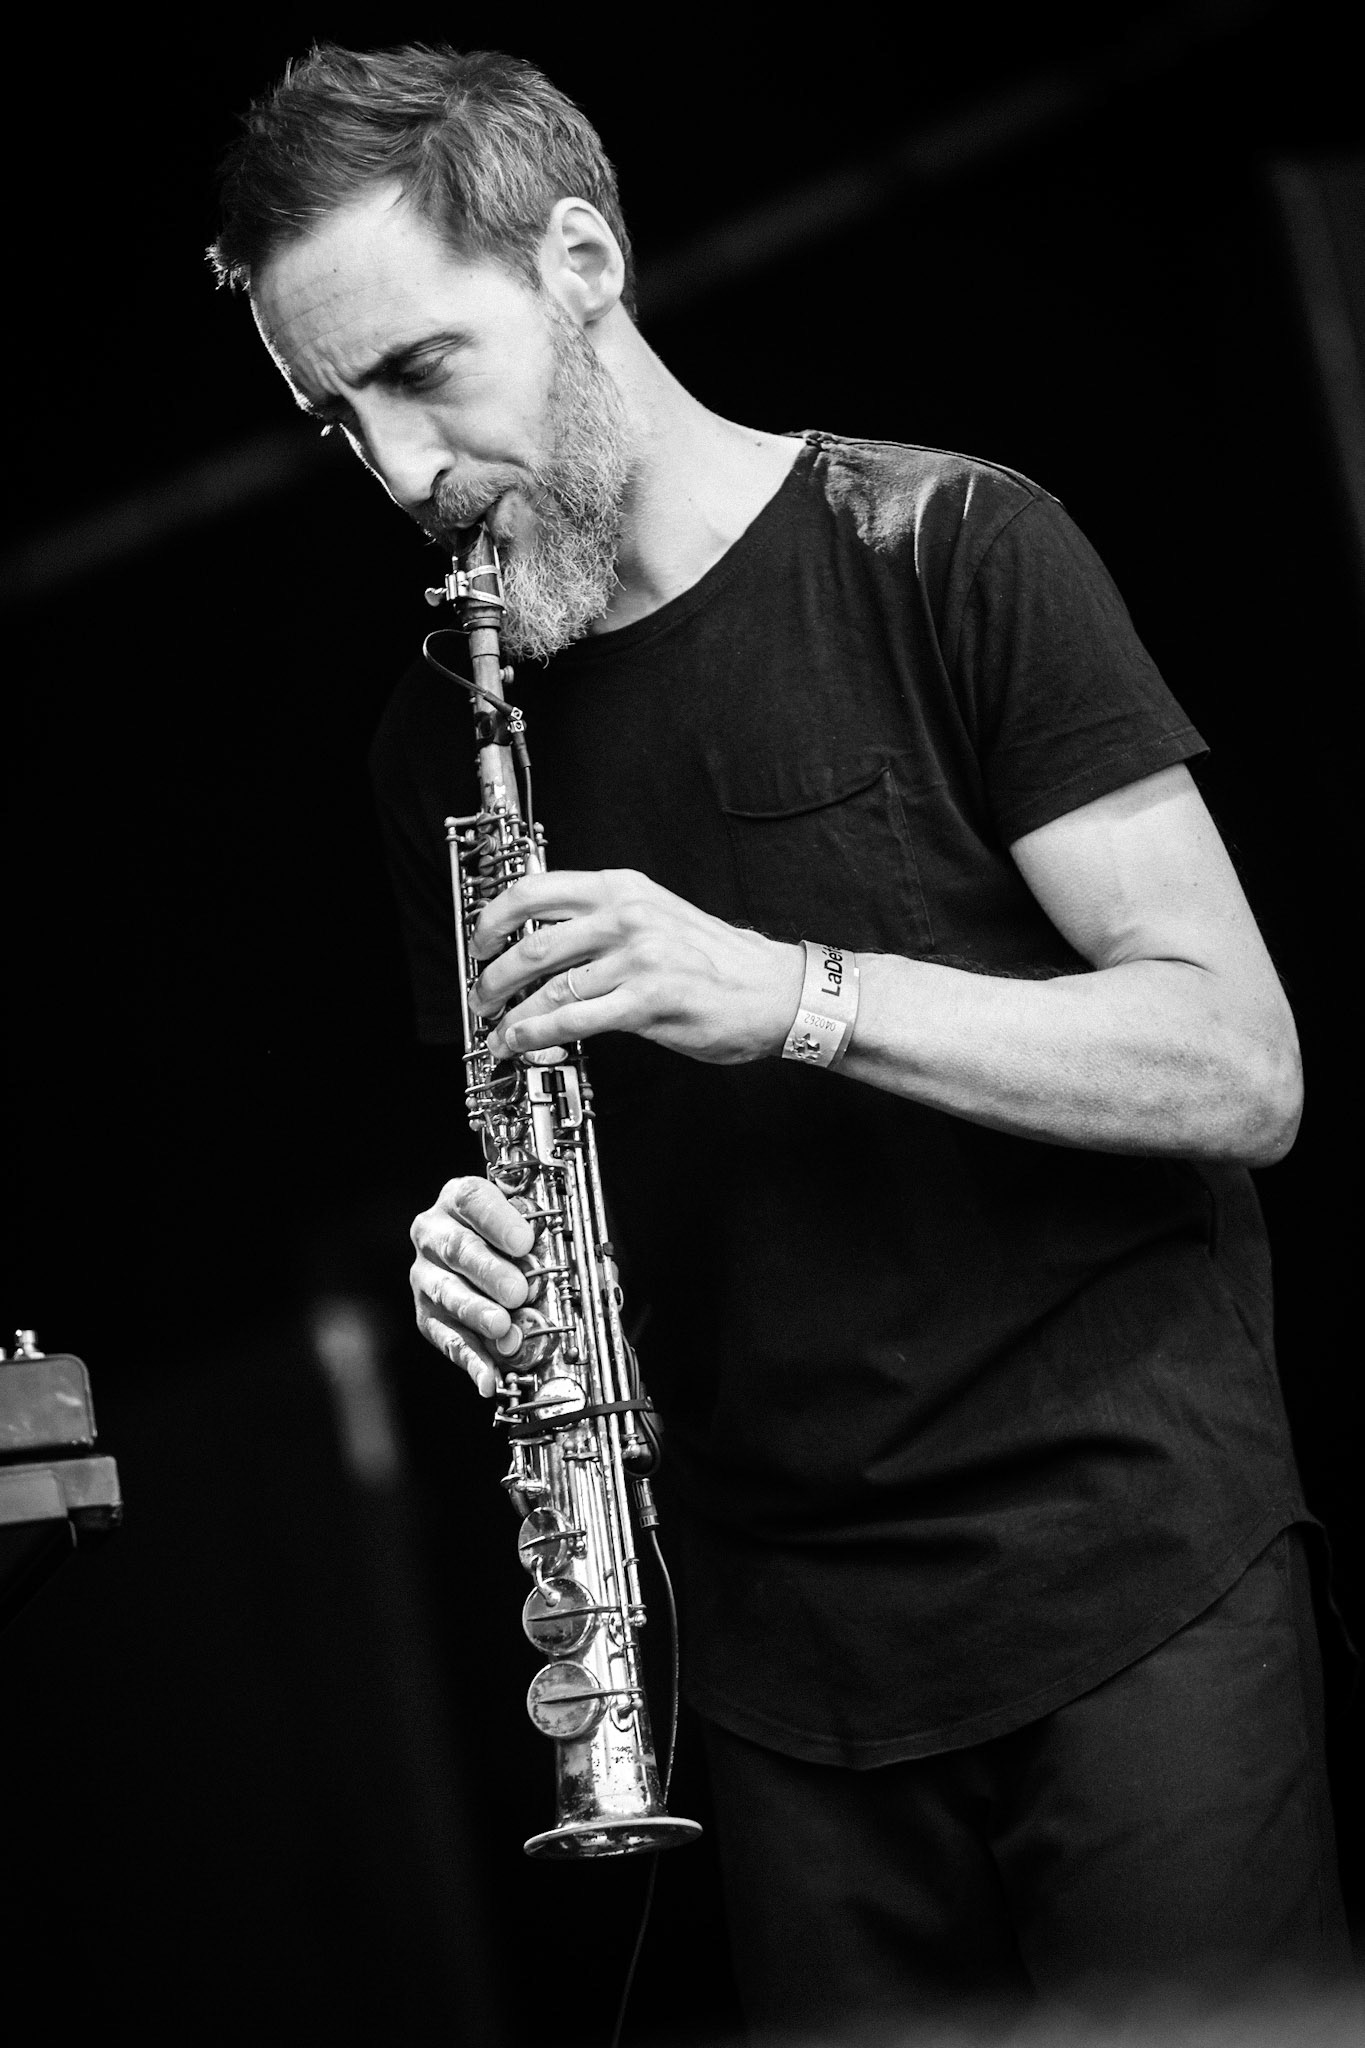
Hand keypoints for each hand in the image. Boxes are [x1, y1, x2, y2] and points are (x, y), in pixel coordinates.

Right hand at [409, 1177, 535, 1396]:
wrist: (486, 1259)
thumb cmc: (515, 1240)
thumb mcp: (535, 1228)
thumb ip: (556, 1243)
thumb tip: (596, 1272)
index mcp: (460, 1199)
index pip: (473, 1200)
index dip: (498, 1221)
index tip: (524, 1242)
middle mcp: (435, 1233)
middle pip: (459, 1248)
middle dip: (490, 1272)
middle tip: (518, 1292)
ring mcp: (427, 1275)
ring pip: (447, 1292)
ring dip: (478, 1313)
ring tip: (504, 1330)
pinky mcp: (426, 1314)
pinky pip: (446, 1338)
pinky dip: (470, 1359)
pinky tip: (488, 1376)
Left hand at [470, 868, 802, 1063]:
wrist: (775, 990)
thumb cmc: (717, 960)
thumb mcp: (657, 915)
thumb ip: (603, 919)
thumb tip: (542, 942)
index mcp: (623, 888)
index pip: (536, 889)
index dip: (494, 918)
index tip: (480, 942)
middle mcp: (627, 917)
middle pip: (533, 942)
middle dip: (493, 976)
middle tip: (481, 996)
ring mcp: (638, 959)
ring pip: (549, 987)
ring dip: (510, 1015)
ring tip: (496, 1032)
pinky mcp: (648, 1001)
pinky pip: (574, 1019)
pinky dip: (537, 1035)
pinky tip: (522, 1044)